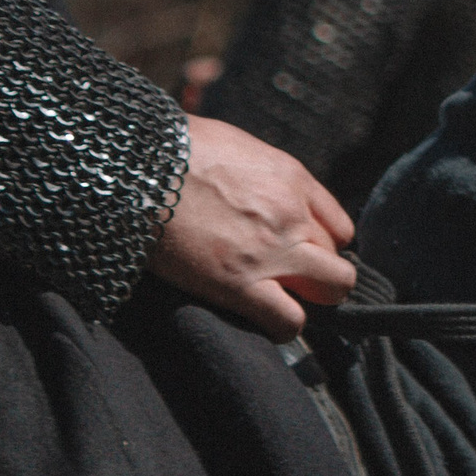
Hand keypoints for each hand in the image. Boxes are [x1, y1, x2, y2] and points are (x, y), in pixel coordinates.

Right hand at [150, 116, 355, 337]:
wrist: (136, 167)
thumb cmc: (174, 152)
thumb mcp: (237, 148)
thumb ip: (262, 177)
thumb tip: (259, 193)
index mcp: (293, 180)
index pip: (339, 229)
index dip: (320, 249)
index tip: (298, 257)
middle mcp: (293, 215)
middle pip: (339, 262)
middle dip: (321, 278)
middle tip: (291, 284)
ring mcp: (271, 250)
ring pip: (332, 289)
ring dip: (310, 300)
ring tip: (280, 303)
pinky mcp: (238, 282)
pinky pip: (288, 319)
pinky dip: (283, 327)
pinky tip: (266, 322)